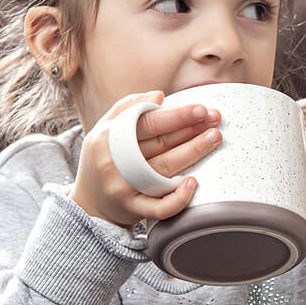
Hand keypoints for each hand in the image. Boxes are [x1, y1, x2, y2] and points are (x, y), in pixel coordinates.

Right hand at [70, 92, 222, 226]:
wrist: (89, 204)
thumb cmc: (103, 160)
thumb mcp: (105, 130)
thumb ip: (128, 108)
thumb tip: (158, 95)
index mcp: (109, 138)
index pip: (147, 123)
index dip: (176, 115)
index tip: (200, 108)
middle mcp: (115, 162)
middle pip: (160, 143)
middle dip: (191, 129)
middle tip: (216, 118)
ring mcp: (124, 187)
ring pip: (164, 168)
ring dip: (193, 152)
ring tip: (215, 137)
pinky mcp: (133, 209)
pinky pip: (159, 207)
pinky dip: (177, 198)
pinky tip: (194, 183)